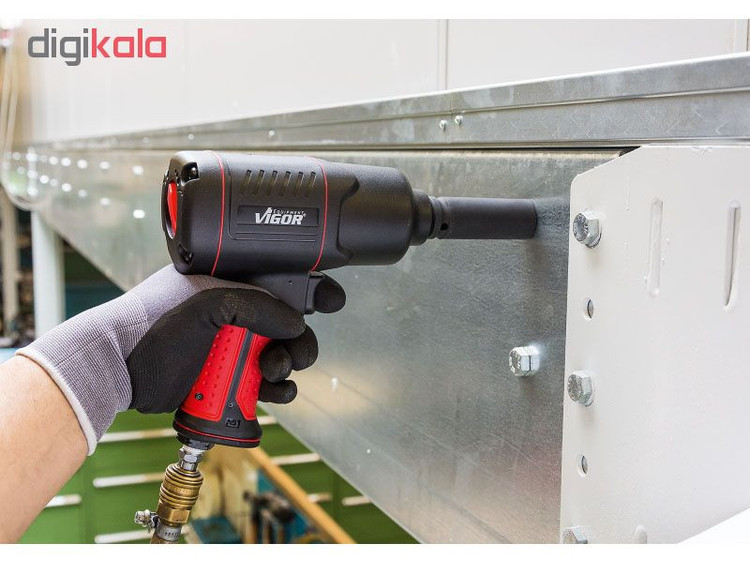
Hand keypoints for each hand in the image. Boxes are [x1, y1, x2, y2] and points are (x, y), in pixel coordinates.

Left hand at [16, 265, 344, 453]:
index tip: (331, 301)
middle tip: (291, 352)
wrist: (119, 366)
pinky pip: (267, 385)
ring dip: (289, 367)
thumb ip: (257, 307)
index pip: (285, 280)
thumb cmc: (155, 323)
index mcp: (235, 283)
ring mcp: (235, 346)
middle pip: (291, 325)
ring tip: (273, 373)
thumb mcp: (209, 305)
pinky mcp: (229, 378)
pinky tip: (274, 392)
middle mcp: (240, 313)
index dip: (313, 290)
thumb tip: (297, 324)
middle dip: (300, 341)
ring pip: (282, 356)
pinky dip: (278, 390)